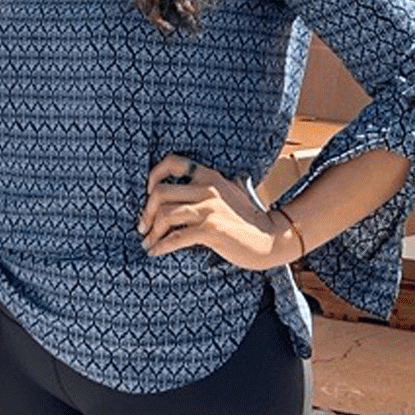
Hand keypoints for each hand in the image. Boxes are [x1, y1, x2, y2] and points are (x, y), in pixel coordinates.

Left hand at [137, 154, 296, 270]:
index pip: (172, 162)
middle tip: (143, 226)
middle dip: (146, 211)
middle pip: (160, 192)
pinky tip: (155, 252)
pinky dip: (161, 246)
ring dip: (151, 231)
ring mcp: (209, 209)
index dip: (153, 176)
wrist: (271, 237)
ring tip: (146, 242)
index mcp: (209, 176)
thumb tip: (178, 195)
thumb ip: (207, 188)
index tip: (148, 193)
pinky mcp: (211, 230)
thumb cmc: (247, 218)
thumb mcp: (228, 192)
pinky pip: (176, 238)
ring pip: (165, 214)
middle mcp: (206, 188)